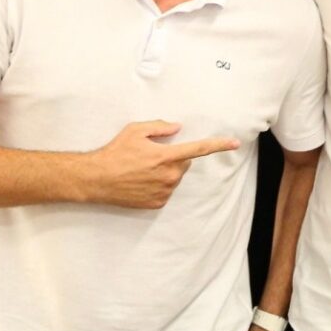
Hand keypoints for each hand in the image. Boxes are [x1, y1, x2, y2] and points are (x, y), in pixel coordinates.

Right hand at [84, 120, 238, 207]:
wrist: (95, 179)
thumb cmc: (115, 152)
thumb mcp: (135, 130)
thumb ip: (160, 127)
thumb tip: (177, 127)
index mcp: (166, 156)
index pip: (199, 149)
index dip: (218, 145)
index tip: (234, 143)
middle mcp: (169, 175)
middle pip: (184, 163)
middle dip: (174, 158)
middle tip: (152, 156)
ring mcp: (164, 191)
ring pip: (175, 177)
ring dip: (165, 172)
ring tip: (142, 169)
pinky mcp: (157, 203)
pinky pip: (166, 191)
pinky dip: (158, 185)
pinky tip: (141, 181)